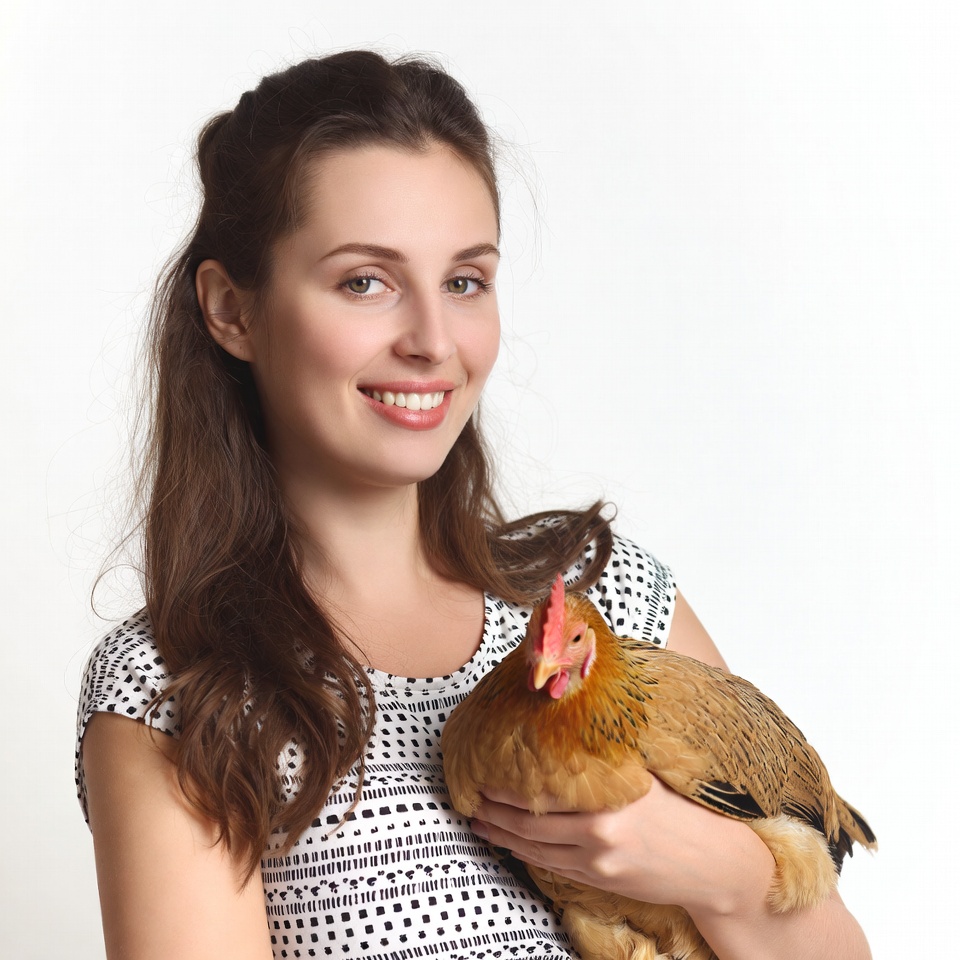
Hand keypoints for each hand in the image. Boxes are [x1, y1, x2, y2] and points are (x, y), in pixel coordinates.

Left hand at [471, 776, 775, 917]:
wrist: (719, 865)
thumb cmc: (687, 812)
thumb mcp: (648, 776)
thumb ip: (609, 761)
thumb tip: (571, 732)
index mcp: (612, 794)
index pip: (546, 787)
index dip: (509, 782)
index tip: (485, 767)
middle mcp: (601, 828)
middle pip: (531, 820)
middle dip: (494, 808)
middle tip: (469, 793)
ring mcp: (599, 859)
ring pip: (534, 847)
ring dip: (501, 833)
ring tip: (477, 819)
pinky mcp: (601, 879)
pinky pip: (552, 866)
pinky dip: (525, 853)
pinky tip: (508, 843)